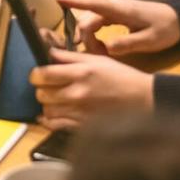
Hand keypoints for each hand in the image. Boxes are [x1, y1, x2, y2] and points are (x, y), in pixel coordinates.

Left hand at [30, 46, 154, 122]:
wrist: (143, 100)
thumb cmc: (121, 77)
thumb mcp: (97, 60)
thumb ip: (70, 57)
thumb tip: (49, 52)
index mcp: (81, 74)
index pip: (43, 75)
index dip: (36, 74)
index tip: (39, 74)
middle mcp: (77, 94)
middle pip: (41, 94)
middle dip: (42, 88)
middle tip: (49, 86)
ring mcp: (79, 112)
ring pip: (46, 110)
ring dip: (47, 104)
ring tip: (55, 99)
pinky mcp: (82, 126)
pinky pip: (55, 126)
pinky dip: (49, 121)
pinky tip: (53, 114)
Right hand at [57, 0, 179, 54]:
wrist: (179, 20)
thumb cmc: (165, 29)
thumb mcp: (149, 40)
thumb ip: (127, 44)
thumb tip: (106, 49)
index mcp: (119, 10)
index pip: (92, 4)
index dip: (73, 1)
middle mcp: (113, 6)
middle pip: (87, 20)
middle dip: (86, 39)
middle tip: (98, 58)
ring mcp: (113, 9)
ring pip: (91, 22)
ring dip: (90, 39)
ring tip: (101, 55)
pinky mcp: (115, 14)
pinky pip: (98, 24)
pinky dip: (95, 36)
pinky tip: (101, 49)